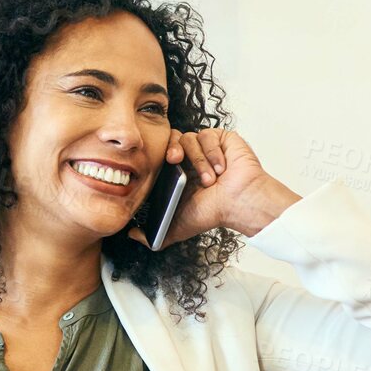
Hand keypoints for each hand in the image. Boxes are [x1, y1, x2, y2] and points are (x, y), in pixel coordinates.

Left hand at [126, 129, 296, 248]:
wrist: (240, 204)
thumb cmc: (213, 213)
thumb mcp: (177, 227)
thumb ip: (154, 235)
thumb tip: (130, 235)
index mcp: (177, 172)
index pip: (159, 154)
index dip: (158, 156)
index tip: (162, 166)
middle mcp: (190, 157)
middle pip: (170, 138)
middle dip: (170, 147)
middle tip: (174, 159)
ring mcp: (206, 146)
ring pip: (189, 138)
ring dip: (198, 160)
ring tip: (210, 180)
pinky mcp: (221, 138)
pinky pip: (208, 135)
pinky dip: (213, 152)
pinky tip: (221, 168)